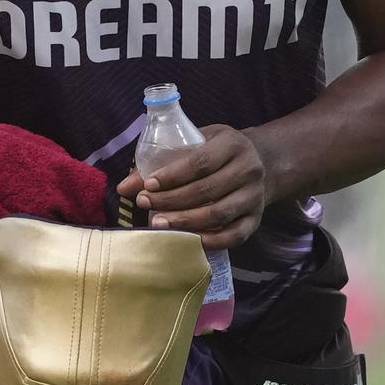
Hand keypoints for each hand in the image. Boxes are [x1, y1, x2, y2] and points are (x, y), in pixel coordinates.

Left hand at [117, 125, 267, 249]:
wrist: (261, 162)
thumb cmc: (218, 152)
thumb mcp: (196, 143)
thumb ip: (162, 161)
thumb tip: (124, 187)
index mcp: (233, 144)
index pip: (201, 162)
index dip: (172, 176)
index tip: (148, 186)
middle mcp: (249, 169)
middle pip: (207, 190)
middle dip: (171, 200)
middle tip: (145, 205)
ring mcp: (255, 196)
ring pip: (218, 214)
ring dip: (185, 222)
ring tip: (158, 223)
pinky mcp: (256, 220)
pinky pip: (232, 236)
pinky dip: (208, 241)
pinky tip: (186, 240)